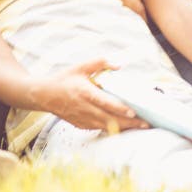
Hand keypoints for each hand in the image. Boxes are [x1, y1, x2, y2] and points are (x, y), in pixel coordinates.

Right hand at [34, 59, 148, 131]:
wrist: (44, 95)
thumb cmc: (65, 78)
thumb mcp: (81, 66)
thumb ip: (100, 62)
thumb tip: (119, 65)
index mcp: (85, 93)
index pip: (105, 103)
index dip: (120, 109)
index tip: (133, 112)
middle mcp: (84, 108)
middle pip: (110, 119)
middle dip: (129, 123)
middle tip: (146, 124)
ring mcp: (82, 119)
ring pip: (106, 127)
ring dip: (123, 128)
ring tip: (140, 127)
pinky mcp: (81, 125)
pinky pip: (99, 128)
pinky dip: (112, 129)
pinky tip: (124, 127)